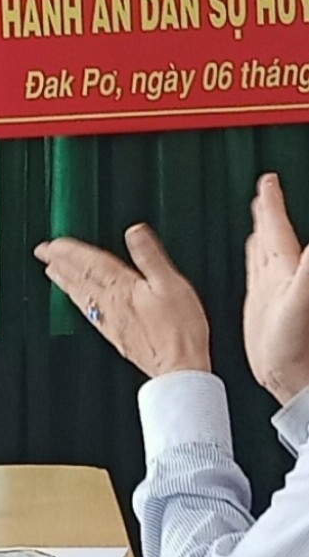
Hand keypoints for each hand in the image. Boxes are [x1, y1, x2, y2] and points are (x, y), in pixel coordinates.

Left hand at [33, 224, 210, 378]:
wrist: (177, 366)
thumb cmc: (179, 329)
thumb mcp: (171, 284)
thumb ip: (149, 256)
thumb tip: (134, 233)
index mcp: (123, 288)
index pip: (91, 263)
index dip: (71, 251)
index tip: (55, 243)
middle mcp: (111, 304)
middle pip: (79, 278)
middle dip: (59, 262)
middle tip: (43, 252)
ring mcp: (110, 320)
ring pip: (80, 295)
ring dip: (64, 281)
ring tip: (51, 272)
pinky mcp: (114, 334)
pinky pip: (88, 312)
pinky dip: (77, 301)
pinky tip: (76, 301)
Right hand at [243, 172, 308, 405]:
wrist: (289, 375)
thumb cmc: (295, 344)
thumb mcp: (300, 298)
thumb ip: (308, 266)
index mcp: (286, 269)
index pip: (279, 227)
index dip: (272, 204)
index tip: (268, 181)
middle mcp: (280, 277)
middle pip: (274, 234)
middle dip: (268, 211)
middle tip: (264, 190)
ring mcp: (272, 291)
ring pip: (265, 251)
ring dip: (262, 231)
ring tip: (258, 216)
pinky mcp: (263, 306)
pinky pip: (256, 272)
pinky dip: (254, 258)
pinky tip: (252, 258)